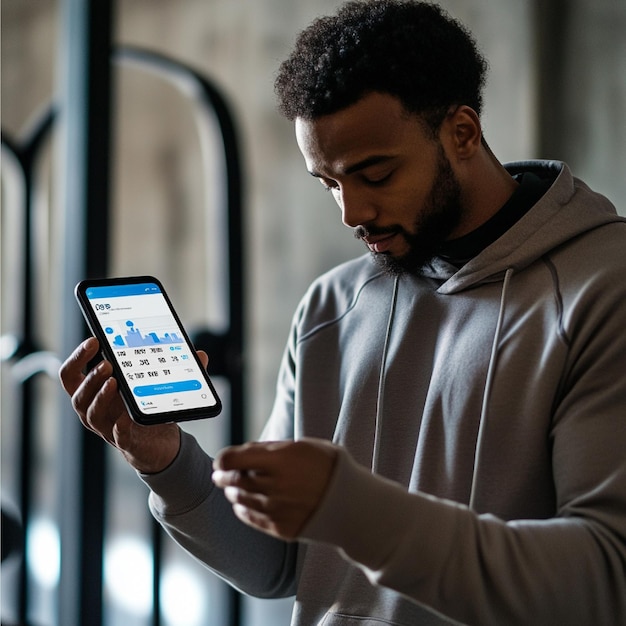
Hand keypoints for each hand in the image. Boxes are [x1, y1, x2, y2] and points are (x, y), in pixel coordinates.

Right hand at [59, 337, 207, 473]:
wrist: (164, 445)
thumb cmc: (152, 410)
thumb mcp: (158, 386)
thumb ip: (178, 369)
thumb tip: (200, 353)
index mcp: (99, 393)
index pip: (73, 374)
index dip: (78, 357)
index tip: (94, 340)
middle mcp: (98, 410)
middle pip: (76, 394)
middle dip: (88, 376)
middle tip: (106, 363)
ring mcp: (109, 429)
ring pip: (90, 414)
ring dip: (99, 396)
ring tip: (114, 381)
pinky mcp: (127, 444)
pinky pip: (119, 437)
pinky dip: (120, 428)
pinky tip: (125, 419)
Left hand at [212, 439, 337, 539]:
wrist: (352, 503)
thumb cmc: (328, 467)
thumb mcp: (304, 446)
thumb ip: (272, 448)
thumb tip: (246, 451)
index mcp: (281, 460)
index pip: (234, 459)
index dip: (223, 459)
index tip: (221, 460)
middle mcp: (275, 485)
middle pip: (234, 480)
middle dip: (223, 476)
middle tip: (219, 474)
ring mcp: (277, 509)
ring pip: (240, 499)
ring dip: (232, 492)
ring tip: (233, 487)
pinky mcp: (280, 528)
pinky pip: (251, 518)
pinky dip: (242, 509)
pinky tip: (242, 503)